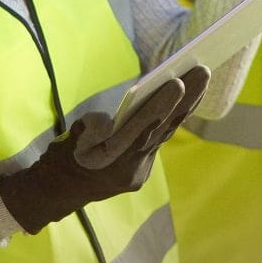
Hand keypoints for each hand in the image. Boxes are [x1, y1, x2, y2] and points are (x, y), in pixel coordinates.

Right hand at [0, 66, 209, 233]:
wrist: (58, 192)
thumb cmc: (64, 157)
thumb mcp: (72, 137)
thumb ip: (94, 126)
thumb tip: (116, 119)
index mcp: (110, 158)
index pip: (141, 127)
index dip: (160, 105)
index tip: (177, 82)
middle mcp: (131, 167)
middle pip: (162, 128)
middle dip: (185, 99)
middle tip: (203, 70)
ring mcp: (140, 170)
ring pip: (165, 133)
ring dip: (186, 105)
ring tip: (201, 77)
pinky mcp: (143, 169)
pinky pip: (160, 139)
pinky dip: (174, 116)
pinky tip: (188, 96)